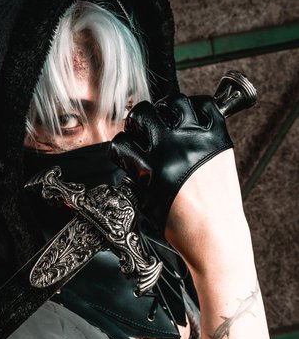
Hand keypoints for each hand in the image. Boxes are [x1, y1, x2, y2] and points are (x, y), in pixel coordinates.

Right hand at [110, 94, 232, 236]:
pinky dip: (197, 109)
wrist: (215, 237)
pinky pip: (207, 105)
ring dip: (166, 111)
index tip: (126, 152)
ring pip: (175, 101)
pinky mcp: (219, 138)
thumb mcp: (148, 205)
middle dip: (138, 122)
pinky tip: (192, 122)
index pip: (122, 143)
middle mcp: (175, 149)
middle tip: (143, 132)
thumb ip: (139, 179)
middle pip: (143, 112)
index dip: (121, 149)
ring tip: (168, 123)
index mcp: (153, 169)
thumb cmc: (184, 229)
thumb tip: (135, 161)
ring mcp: (198, 140)